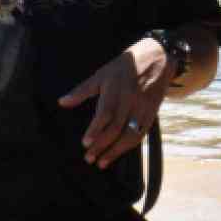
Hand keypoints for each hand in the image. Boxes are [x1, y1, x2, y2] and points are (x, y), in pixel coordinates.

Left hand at [58, 37, 169, 169]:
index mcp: (116, 89)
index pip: (106, 113)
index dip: (95, 129)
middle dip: (102, 145)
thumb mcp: (102, 74)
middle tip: (89, 158)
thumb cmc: (125, 66)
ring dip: (116, 151)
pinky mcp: (151, 113)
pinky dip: (129, 145)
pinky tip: (119, 152)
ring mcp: (142, 108)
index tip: (85, 143)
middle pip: (116, 127)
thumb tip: (62, 102)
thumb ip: (82, 90)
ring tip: (102, 162)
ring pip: (130, 134)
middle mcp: (130, 100)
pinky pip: (141, 133)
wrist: (158, 58)